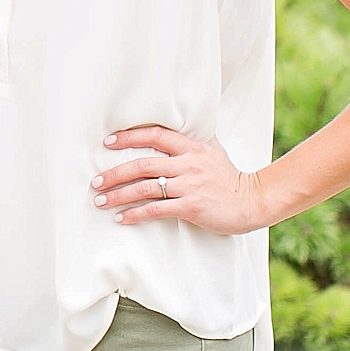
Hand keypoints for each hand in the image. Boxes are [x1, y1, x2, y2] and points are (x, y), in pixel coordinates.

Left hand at [91, 125, 269, 234]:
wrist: (254, 201)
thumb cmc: (231, 178)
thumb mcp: (214, 151)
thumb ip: (193, 143)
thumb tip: (176, 132)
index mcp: (192, 148)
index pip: (155, 135)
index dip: (129, 137)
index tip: (109, 142)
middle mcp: (188, 164)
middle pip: (143, 165)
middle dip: (115, 173)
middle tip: (96, 180)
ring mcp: (189, 185)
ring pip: (145, 188)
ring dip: (119, 194)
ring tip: (100, 200)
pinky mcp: (191, 206)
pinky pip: (156, 209)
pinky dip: (135, 214)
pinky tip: (121, 217)